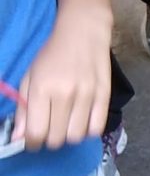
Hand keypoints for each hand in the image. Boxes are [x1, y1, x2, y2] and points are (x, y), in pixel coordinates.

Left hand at [16, 10, 110, 149]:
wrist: (83, 32)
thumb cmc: (51, 55)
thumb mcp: (29, 78)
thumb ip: (22, 109)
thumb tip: (19, 138)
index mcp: (41, 89)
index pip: (36, 132)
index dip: (32, 143)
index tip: (33, 140)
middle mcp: (64, 93)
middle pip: (57, 138)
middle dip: (50, 140)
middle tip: (50, 129)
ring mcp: (87, 94)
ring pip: (76, 136)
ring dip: (69, 136)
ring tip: (66, 125)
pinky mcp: (104, 94)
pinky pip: (97, 127)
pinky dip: (87, 131)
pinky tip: (82, 121)